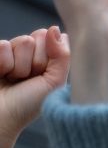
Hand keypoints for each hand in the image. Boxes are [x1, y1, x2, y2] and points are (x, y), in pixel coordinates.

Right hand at [0, 27, 69, 145]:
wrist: (0, 118)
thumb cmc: (28, 105)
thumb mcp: (54, 82)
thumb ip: (62, 55)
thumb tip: (55, 29)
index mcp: (47, 60)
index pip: (52, 39)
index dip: (47, 59)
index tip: (41, 77)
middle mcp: (29, 54)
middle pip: (37, 38)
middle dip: (33, 62)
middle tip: (26, 80)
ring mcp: (9, 54)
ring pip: (21, 41)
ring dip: (17, 66)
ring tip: (13, 80)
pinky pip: (2, 45)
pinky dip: (2, 63)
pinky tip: (1, 75)